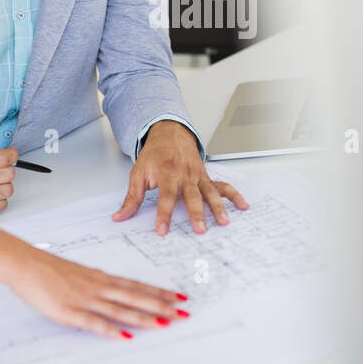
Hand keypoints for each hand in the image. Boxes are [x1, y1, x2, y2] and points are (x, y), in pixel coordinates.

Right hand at [0, 230, 187, 338]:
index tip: (177, 297)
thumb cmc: (47, 268)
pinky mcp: (70, 311)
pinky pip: (94, 322)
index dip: (158, 292)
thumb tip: (109, 286)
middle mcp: (98, 287)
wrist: (25, 263)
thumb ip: (94, 281)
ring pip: (121, 309)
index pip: (136, 286)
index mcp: (100, 278)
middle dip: (161, 305)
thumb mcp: (77, 273)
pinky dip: (111, 329)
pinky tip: (125, 336)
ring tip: (165, 323)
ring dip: (144, 317)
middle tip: (183, 312)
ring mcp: (85, 299)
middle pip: (135, 297)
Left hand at [110, 120, 248, 234]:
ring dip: (218, 208)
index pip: (165, 197)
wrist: (170, 133)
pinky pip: (222, 186)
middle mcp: (185, 175)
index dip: (163, 215)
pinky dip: (234, 195)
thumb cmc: (154, 155)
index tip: (162, 230)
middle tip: (200, 230)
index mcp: (167, 174)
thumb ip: (132, 198)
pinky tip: (242, 205)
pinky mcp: (206, 177)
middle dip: (197, 214)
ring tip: (223, 222)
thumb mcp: (138, 173)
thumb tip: (120, 217)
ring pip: (210, 193)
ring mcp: (198, 176)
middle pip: (192, 197)